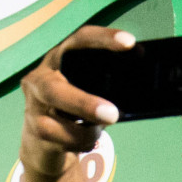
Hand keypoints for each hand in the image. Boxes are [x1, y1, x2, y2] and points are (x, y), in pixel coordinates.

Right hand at [19, 26, 133, 176]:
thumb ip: (109, 87)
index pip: (79, 40)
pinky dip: (82, 141)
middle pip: (55, 88)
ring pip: (58, 122)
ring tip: (105, 127)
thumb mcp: (91, 92)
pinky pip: (61, 139)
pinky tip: (88, 139)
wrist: (45, 140)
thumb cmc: (75, 110)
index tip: (129, 42)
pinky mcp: (34, 130)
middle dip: (84, 103)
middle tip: (113, 115)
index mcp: (60, 59)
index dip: (102, 39)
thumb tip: (148, 90)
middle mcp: (41, 78)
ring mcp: (34, 105)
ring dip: (87, 129)